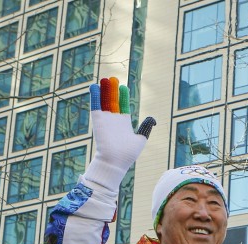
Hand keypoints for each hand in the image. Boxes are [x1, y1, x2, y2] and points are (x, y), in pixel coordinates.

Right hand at [82, 77, 155, 193]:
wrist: (115, 161)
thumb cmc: (128, 154)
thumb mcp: (141, 138)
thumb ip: (146, 127)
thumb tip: (152, 119)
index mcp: (124, 123)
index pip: (123, 106)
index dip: (123, 96)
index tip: (123, 87)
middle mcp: (114, 120)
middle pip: (113, 101)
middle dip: (112, 90)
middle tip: (113, 79)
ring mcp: (106, 119)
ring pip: (104, 101)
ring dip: (104, 90)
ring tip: (104, 79)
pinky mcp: (98, 120)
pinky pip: (95, 106)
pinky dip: (95, 96)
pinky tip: (94, 87)